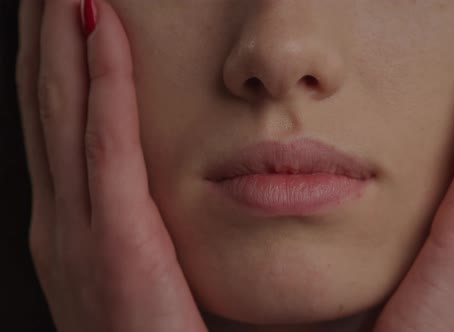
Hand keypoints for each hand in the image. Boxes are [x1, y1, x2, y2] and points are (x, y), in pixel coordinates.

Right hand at [16, 0, 208, 330]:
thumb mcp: (136, 270)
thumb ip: (136, 224)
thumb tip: (149, 182)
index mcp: (68, 226)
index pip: (55, 122)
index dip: (53, 60)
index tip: (62, 10)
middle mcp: (60, 219)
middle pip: (46, 104)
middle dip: (44, 35)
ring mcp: (78, 229)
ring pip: (63, 109)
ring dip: (61, 38)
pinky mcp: (117, 239)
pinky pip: (108, 141)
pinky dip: (103, 79)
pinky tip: (105, 30)